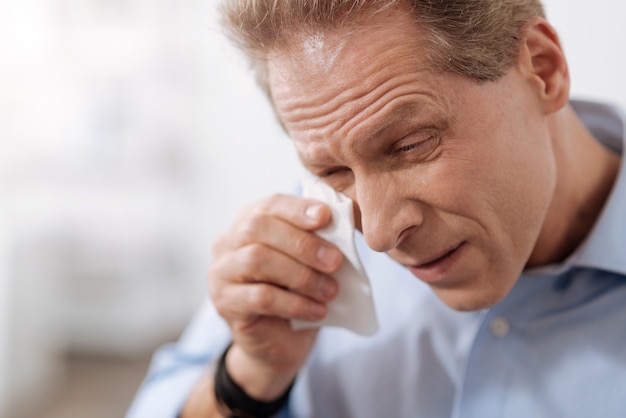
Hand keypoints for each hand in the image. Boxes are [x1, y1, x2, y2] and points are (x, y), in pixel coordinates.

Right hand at [208, 194, 342, 399]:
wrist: (279, 342)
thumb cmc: (296, 292)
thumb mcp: (308, 262)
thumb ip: (315, 240)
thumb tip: (340, 223)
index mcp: (248, 222)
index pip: (270, 205)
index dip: (297, 208)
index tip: (326, 216)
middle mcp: (228, 243)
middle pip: (258, 228)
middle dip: (301, 243)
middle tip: (335, 261)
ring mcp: (221, 273)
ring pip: (256, 260)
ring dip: (301, 275)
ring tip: (330, 290)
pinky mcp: (224, 303)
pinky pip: (260, 297)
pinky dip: (295, 303)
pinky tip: (318, 311)